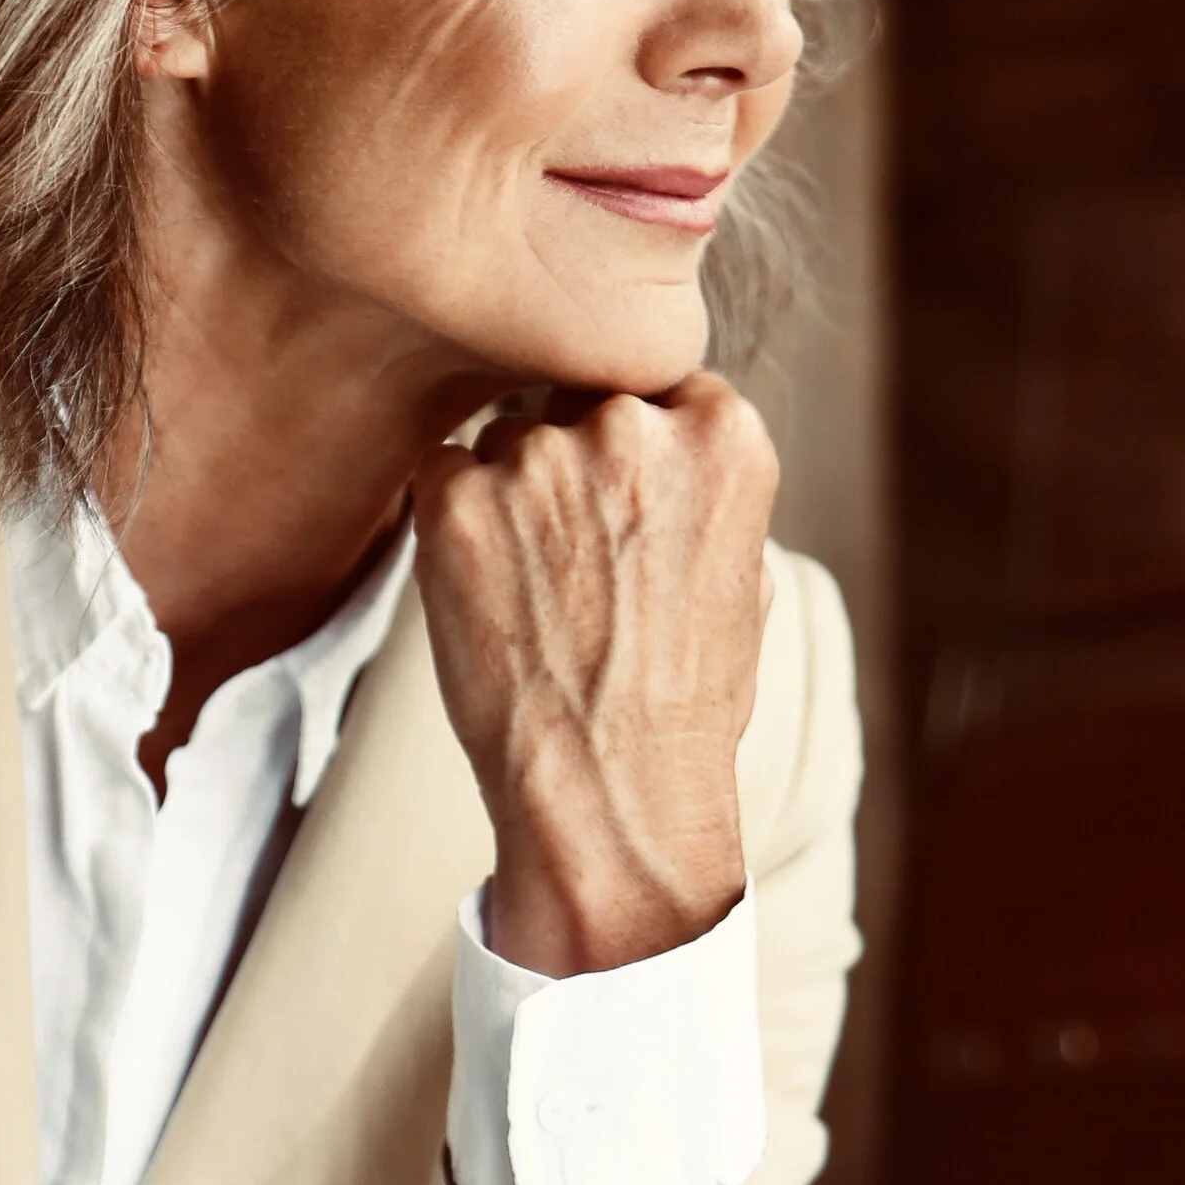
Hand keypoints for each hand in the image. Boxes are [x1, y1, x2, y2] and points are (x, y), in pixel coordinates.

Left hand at [412, 374, 774, 975]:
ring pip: (507, 439)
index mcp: (725, 435)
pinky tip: (488, 598)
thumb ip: (701, 489)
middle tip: (577, 567)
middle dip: (575, 470)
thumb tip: (662, 448)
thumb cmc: (685, 707)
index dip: (640, 455)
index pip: (663, 390)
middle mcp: (634, 425)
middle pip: (580, 406)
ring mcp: (539, 457)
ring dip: (512, 498)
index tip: (632, 511)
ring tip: (537, 599)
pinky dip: (452, 526)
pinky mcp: (455, 499)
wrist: (612, 794)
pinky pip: (439, 474)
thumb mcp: (744, 577)